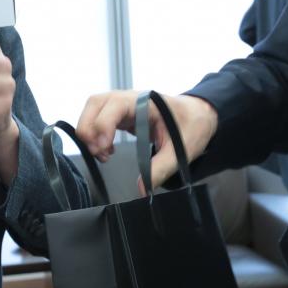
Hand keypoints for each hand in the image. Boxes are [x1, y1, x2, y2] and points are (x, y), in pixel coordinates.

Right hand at [76, 91, 218, 188]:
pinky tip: (108, 150)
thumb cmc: (191, 127)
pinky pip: (98, 116)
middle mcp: (130, 98)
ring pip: (92, 108)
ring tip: (104, 153)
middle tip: (100, 153)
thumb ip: (160, 169)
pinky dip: (96, 133)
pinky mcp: (121, 112)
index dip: (103, 125)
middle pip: (95, 103)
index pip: (113, 105)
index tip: (106, 149)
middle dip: (89, 129)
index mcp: (145, 102)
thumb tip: (142, 189)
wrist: (198, 116)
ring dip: (90, 131)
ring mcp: (123, 104)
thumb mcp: (179, 151)